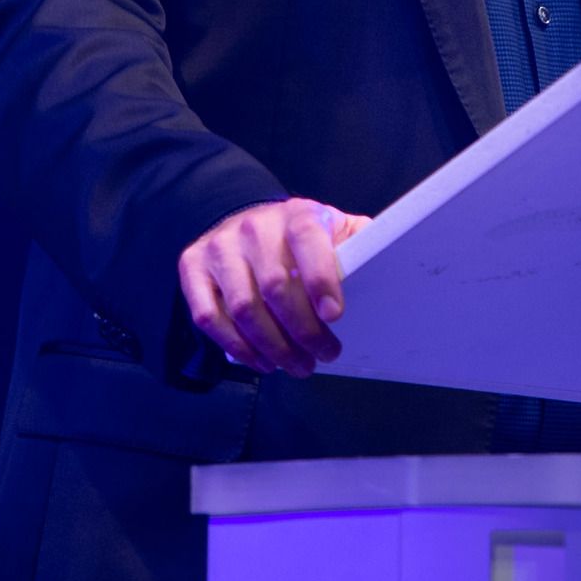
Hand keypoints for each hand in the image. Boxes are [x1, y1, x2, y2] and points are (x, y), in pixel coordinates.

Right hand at [180, 199, 370, 378]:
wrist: (245, 223)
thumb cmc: (300, 239)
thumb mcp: (334, 231)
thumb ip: (358, 245)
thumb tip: (388, 262)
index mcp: (296, 214)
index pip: (307, 240)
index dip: (321, 279)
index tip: (334, 316)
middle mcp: (254, 227)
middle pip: (276, 287)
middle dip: (303, 332)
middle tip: (323, 356)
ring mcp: (219, 246)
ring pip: (243, 308)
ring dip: (273, 347)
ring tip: (296, 366)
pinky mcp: (192, 266)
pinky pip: (209, 317)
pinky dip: (236, 347)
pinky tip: (260, 361)